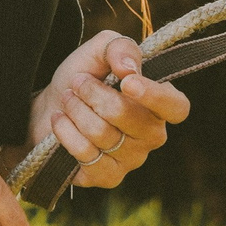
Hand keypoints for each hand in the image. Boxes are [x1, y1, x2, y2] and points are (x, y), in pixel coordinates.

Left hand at [30, 31, 190, 190]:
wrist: (49, 108)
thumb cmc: (82, 78)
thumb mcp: (97, 51)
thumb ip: (118, 48)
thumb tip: (129, 69)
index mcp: (158, 104)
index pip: (177, 107)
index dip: (155, 96)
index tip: (127, 82)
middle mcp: (152, 135)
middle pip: (127, 115)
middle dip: (93, 93)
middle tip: (78, 82)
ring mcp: (132, 159)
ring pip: (102, 133)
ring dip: (75, 109)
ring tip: (67, 100)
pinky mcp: (108, 177)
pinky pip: (87, 155)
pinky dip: (66, 132)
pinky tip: (60, 121)